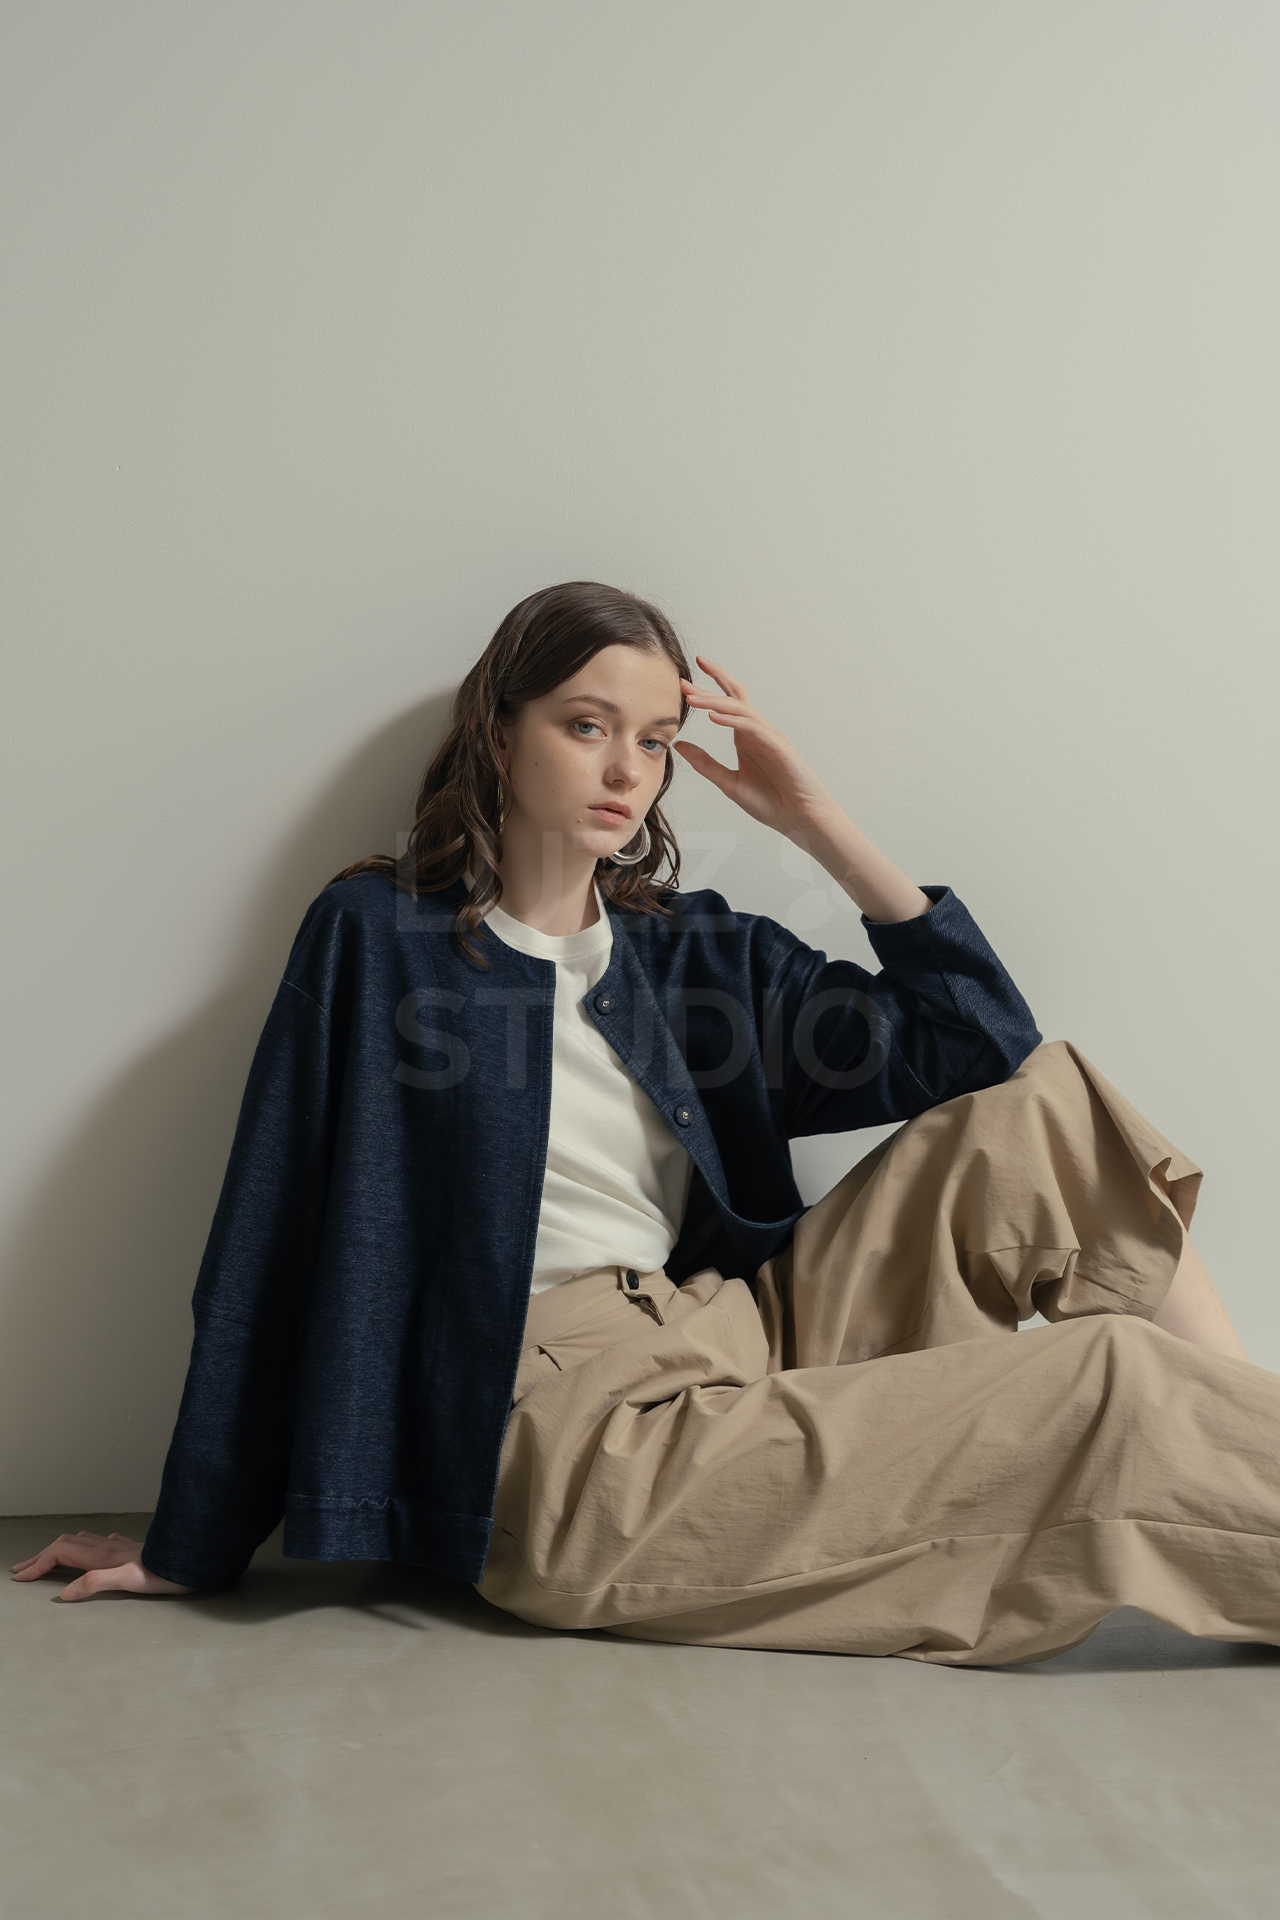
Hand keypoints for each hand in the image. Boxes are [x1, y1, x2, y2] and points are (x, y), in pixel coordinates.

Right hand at [11, 1530, 193, 1600]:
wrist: (190, 1560)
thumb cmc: (163, 1574)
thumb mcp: (128, 1581)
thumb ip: (95, 1583)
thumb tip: (64, 1593)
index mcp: (102, 1555)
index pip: (60, 1554)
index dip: (38, 1565)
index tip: (21, 1578)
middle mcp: (107, 1546)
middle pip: (65, 1545)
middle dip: (41, 1556)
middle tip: (21, 1569)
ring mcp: (118, 1546)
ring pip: (79, 1541)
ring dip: (58, 1549)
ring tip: (46, 1558)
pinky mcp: (130, 1549)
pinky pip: (98, 1542)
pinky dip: (82, 1546)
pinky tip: (89, 1549)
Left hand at [673, 657, 834, 840]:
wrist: (800, 819)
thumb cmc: (772, 802)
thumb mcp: (729, 783)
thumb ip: (705, 763)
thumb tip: (679, 745)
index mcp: (746, 738)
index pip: (726, 704)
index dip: (706, 691)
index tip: (683, 684)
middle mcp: (758, 732)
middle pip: (735, 696)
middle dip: (711, 684)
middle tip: (684, 681)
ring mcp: (769, 737)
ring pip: (741, 709)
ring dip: (715, 702)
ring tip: (692, 699)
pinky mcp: (778, 747)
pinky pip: (753, 728)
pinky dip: (733, 720)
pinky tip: (714, 717)